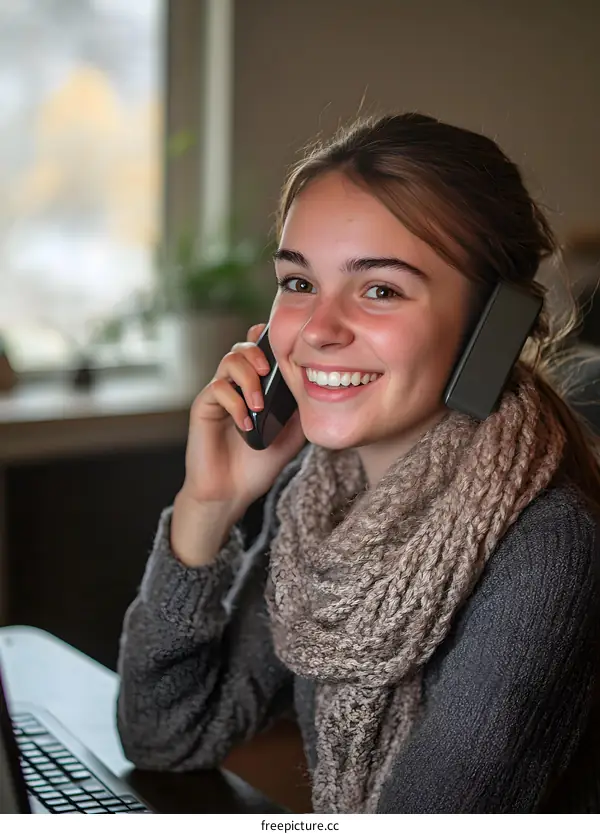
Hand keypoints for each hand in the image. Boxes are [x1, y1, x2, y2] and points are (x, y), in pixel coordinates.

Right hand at [176, 322, 304, 525]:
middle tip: (269, 371)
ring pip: (228, 362)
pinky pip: (217, 389)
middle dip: (258, 352)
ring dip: (248, 378)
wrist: (232, 492)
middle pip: (242, 348)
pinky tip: (246, 424)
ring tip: (259, 404)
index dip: (266, 339)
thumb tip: (317, 386)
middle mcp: (235, 386)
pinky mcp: (203, 408)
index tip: (283, 346)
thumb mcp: (291, 435)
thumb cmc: (259, 464)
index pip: (258, 350)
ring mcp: (218, 396)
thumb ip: (300, 410)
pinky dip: (234, 403)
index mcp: (256, 387)